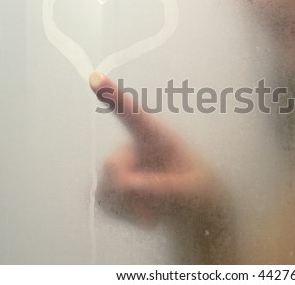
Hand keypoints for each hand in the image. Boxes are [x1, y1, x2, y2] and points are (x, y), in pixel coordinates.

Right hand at [89, 72, 220, 228]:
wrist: (196, 215)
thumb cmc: (199, 193)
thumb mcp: (189, 191)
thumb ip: (162, 188)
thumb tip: (127, 184)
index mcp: (159, 139)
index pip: (134, 115)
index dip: (114, 96)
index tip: (95, 78)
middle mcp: (137, 148)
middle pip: (112, 165)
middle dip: (126, 190)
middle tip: (150, 212)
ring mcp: (125, 167)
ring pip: (104, 186)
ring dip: (127, 207)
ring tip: (154, 215)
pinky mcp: (116, 186)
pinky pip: (103, 200)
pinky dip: (122, 214)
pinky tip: (145, 216)